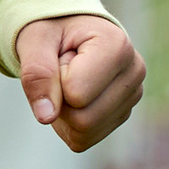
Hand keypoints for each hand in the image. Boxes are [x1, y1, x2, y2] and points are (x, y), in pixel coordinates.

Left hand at [14, 10, 144, 152]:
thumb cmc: (52, 29)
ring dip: (63, 112)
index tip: (61, 54)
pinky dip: (68, 124)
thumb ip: (37, 73)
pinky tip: (73, 96)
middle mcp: (134, 72)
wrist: (68, 29)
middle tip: (62, 69)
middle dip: (59, 99)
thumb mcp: (35, 40)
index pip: (75, 93)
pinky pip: (84, 139)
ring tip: (68, 80)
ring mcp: (132, 96)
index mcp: (117, 46)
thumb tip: (46, 116)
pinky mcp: (122, 114)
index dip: (55, 79)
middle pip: (83, 119)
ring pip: (84, 132)